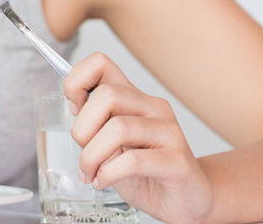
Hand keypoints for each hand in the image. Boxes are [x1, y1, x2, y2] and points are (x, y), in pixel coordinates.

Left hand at [63, 52, 213, 223]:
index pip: (100, 63)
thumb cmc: (145, 173)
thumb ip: (96, 126)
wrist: (188, 200)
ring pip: (118, 128)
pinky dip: (109, 173)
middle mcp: (153, 107)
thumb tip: (75, 113)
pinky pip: (134, 160)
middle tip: (84, 155)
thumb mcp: (112, 145)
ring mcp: (168, 132)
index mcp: (134, 98)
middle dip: (82, 129)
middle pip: (107, 95)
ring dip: (92, 156)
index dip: (76, 81)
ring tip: (91, 173)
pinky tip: (104, 181)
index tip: (74, 110)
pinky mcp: (177, 161)